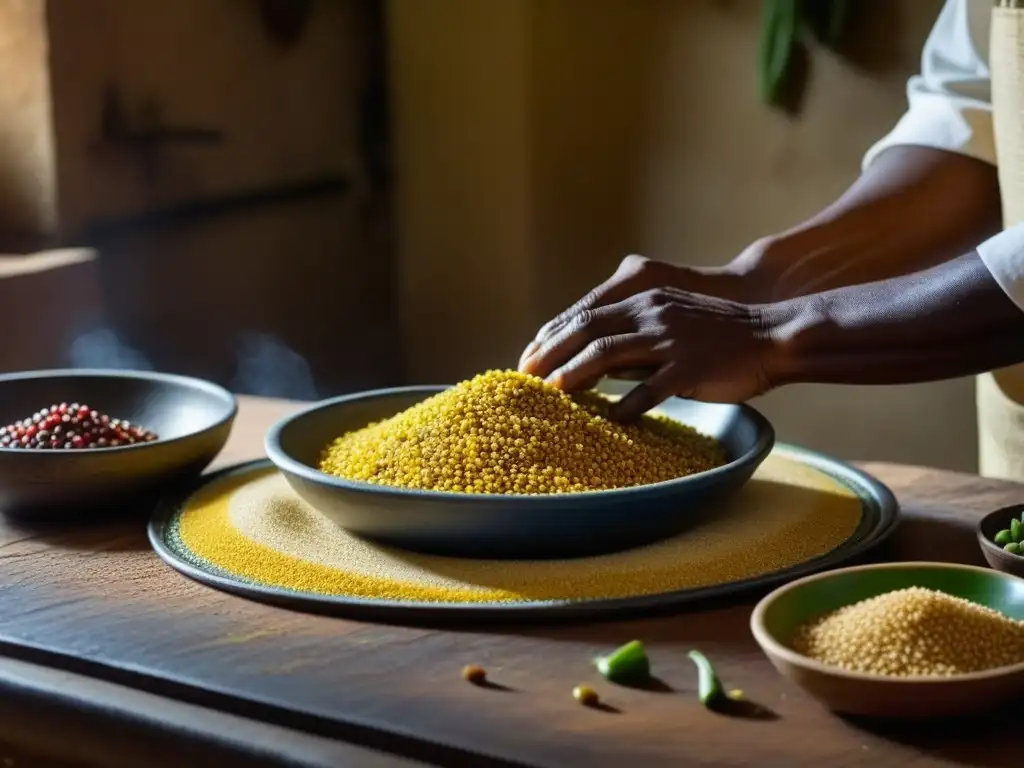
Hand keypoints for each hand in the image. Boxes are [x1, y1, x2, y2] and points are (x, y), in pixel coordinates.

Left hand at [518, 281, 781, 420]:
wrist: (771, 336)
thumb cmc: (717, 335)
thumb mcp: (668, 323)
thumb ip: (631, 337)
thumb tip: (589, 365)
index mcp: (643, 300)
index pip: (583, 315)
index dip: (551, 336)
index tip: (527, 358)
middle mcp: (651, 313)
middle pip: (586, 330)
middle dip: (550, 354)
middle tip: (525, 378)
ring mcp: (670, 339)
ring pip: (609, 353)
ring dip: (575, 373)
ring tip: (553, 392)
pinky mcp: (690, 367)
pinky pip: (651, 388)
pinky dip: (627, 404)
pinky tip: (610, 419)